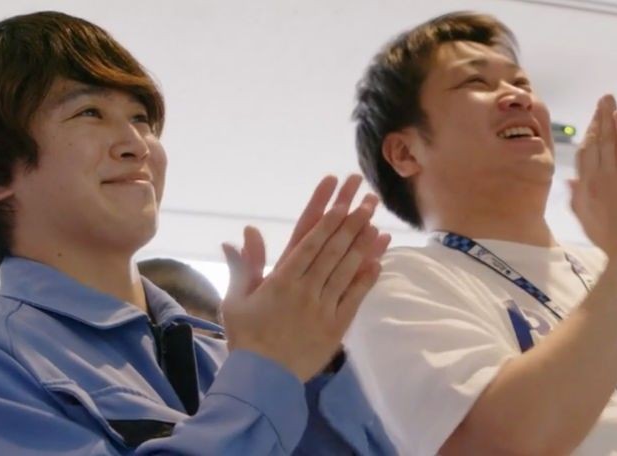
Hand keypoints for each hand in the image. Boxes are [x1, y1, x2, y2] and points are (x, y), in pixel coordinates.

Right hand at [219, 175, 392, 380]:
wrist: (263, 377)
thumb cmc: (246, 337)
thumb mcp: (237, 299)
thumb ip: (245, 264)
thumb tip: (245, 231)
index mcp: (281, 279)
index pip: (309, 241)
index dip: (327, 217)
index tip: (341, 198)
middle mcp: (305, 288)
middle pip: (333, 249)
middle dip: (352, 221)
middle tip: (368, 199)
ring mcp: (323, 307)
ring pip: (347, 269)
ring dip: (364, 243)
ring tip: (377, 221)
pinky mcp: (336, 325)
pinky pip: (355, 297)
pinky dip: (367, 277)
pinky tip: (379, 259)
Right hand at [569, 95, 616, 256]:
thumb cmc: (612, 242)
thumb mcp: (587, 221)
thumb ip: (577, 199)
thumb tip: (568, 180)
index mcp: (584, 189)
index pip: (584, 156)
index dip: (589, 136)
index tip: (594, 121)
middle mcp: (596, 179)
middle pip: (596, 143)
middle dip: (598, 119)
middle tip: (603, 99)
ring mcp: (613, 177)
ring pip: (609, 141)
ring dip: (609, 118)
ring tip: (609, 99)